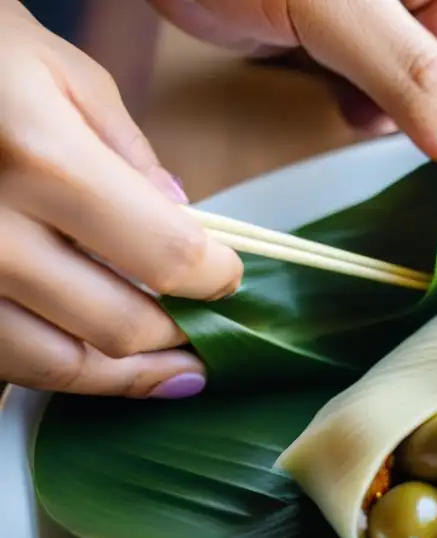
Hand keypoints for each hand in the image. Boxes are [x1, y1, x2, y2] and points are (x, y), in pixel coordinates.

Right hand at [0, 2, 242, 397]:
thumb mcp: (63, 74)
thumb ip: (130, 154)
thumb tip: (181, 215)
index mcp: (43, 162)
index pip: (167, 255)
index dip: (214, 277)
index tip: (227, 276)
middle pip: (121, 325)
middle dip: (181, 336)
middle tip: (209, 332)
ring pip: (62, 365)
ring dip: (131, 377)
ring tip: (175, 371)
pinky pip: (9, 362)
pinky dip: (67, 370)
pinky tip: (104, 364)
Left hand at [148, 0, 436, 185]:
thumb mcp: (340, 11)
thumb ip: (416, 80)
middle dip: (411, 111)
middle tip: (370, 113)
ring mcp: (374, 11)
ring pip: (404, 83)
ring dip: (382, 110)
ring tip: (348, 101)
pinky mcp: (335, 24)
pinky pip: (368, 76)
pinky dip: (355, 97)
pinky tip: (338, 98)